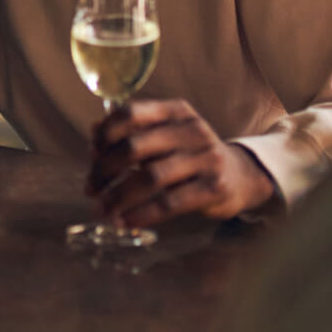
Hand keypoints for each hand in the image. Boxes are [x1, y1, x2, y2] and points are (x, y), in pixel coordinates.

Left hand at [86, 98, 276, 225]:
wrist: (241, 175)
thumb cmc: (190, 153)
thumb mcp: (164, 135)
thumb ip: (131, 132)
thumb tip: (92, 133)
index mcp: (175, 110)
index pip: (130, 112)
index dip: (105, 132)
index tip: (91, 154)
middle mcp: (191, 129)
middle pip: (135, 147)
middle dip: (105, 170)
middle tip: (90, 189)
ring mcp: (205, 158)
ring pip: (150, 178)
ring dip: (119, 196)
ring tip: (101, 210)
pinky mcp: (214, 187)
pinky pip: (170, 203)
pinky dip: (142, 214)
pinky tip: (125, 221)